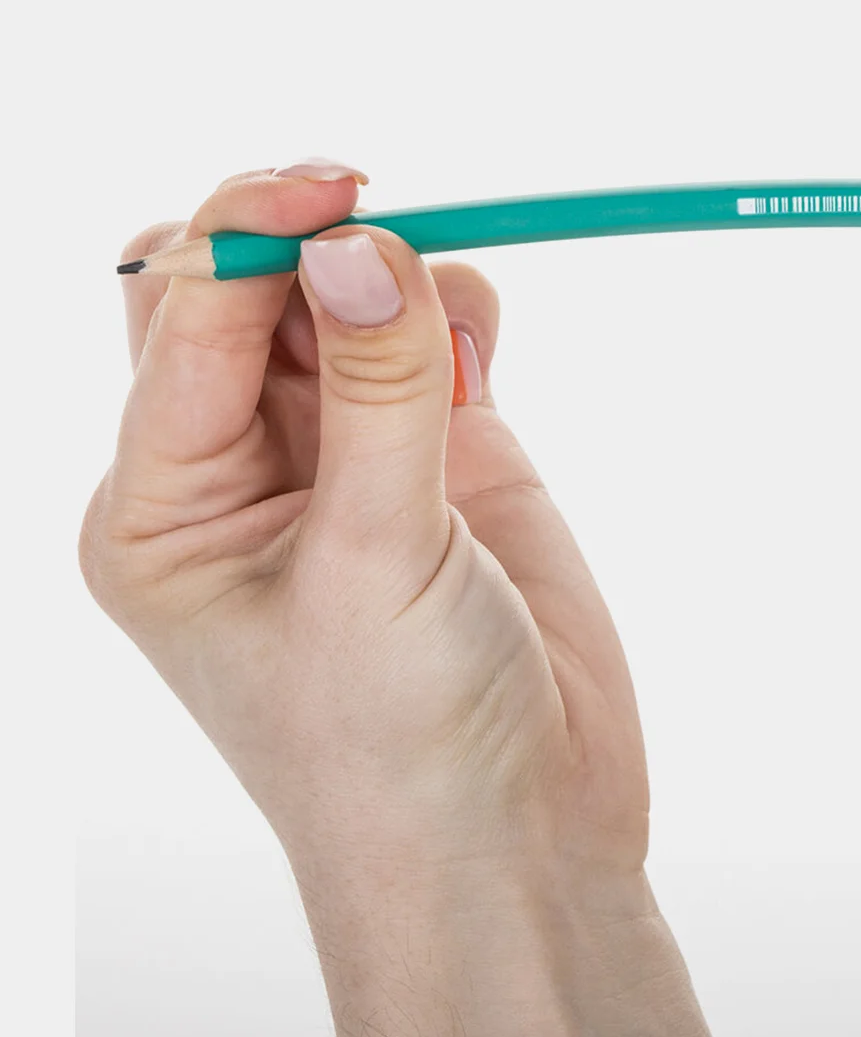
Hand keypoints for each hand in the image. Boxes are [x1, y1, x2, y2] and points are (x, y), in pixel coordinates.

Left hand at [80, 160, 720, 1036]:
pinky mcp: (445, 454)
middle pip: (243, 288)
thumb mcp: (372, 566)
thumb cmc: (397, 749)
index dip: (249, 237)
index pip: (184, 323)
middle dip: (307, 242)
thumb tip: (355, 243)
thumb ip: (374, 395)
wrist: (519, 846)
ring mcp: (348, 454)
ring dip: (397, 277)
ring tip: (455, 355)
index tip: (336, 190)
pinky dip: (462, 309)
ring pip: (346, 294)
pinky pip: (437, 331)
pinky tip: (484, 359)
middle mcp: (241, 468)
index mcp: (165, 506)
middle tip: (381, 218)